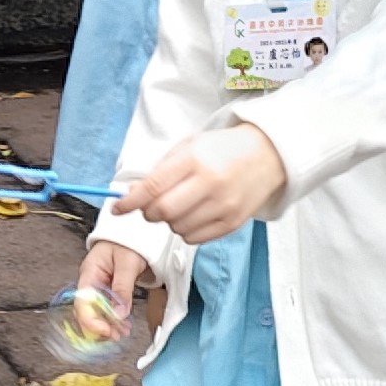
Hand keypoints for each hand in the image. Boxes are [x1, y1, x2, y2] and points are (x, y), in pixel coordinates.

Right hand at [74, 239, 156, 335]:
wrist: (133, 233)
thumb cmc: (127, 242)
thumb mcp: (127, 263)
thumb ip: (123, 288)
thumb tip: (119, 314)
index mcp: (89, 273)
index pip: (83, 304)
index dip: (92, 321)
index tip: (107, 331)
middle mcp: (89, 282)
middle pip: (86, 311)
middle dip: (100, 327)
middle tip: (117, 336)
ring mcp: (97, 287)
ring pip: (96, 313)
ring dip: (107, 325)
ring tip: (123, 333)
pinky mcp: (106, 291)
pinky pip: (105, 309)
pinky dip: (113, 319)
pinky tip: (123, 326)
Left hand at [119, 121, 287, 245]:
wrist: (268, 155)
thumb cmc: (222, 149)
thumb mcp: (189, 147)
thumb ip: (160, 171)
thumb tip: (132, 194)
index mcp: (195, 159)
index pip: (153, 187)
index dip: (130, 202)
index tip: (117, 208)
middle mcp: (210, 183)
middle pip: (163, 212)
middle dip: (149, 213)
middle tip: (151, 207)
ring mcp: (224, 205)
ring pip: (177, 228)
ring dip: (169, 222)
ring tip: (180, 206)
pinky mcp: (232, 223)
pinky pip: (194, 238)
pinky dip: (185, 231)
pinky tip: (194, 215)